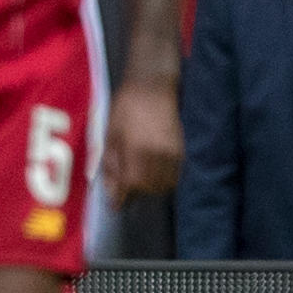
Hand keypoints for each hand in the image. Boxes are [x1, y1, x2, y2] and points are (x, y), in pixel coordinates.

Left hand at [102, 76, 182, 200]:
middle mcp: (160, 154)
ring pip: (165, 185)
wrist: (153, 86)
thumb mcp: (110, 134)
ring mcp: (175, 153)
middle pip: (150, 188)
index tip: (115, 205)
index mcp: (138, 150)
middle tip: (124, 188)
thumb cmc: (125, 107)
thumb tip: (110, 190)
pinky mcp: (183, 150)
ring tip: (137, 178)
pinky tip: (151, 171)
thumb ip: (110, 164)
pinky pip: (174, 175)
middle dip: (136, 192)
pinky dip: (163, 179)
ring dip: (150, 187)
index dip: (122, 197)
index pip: (132, 184)